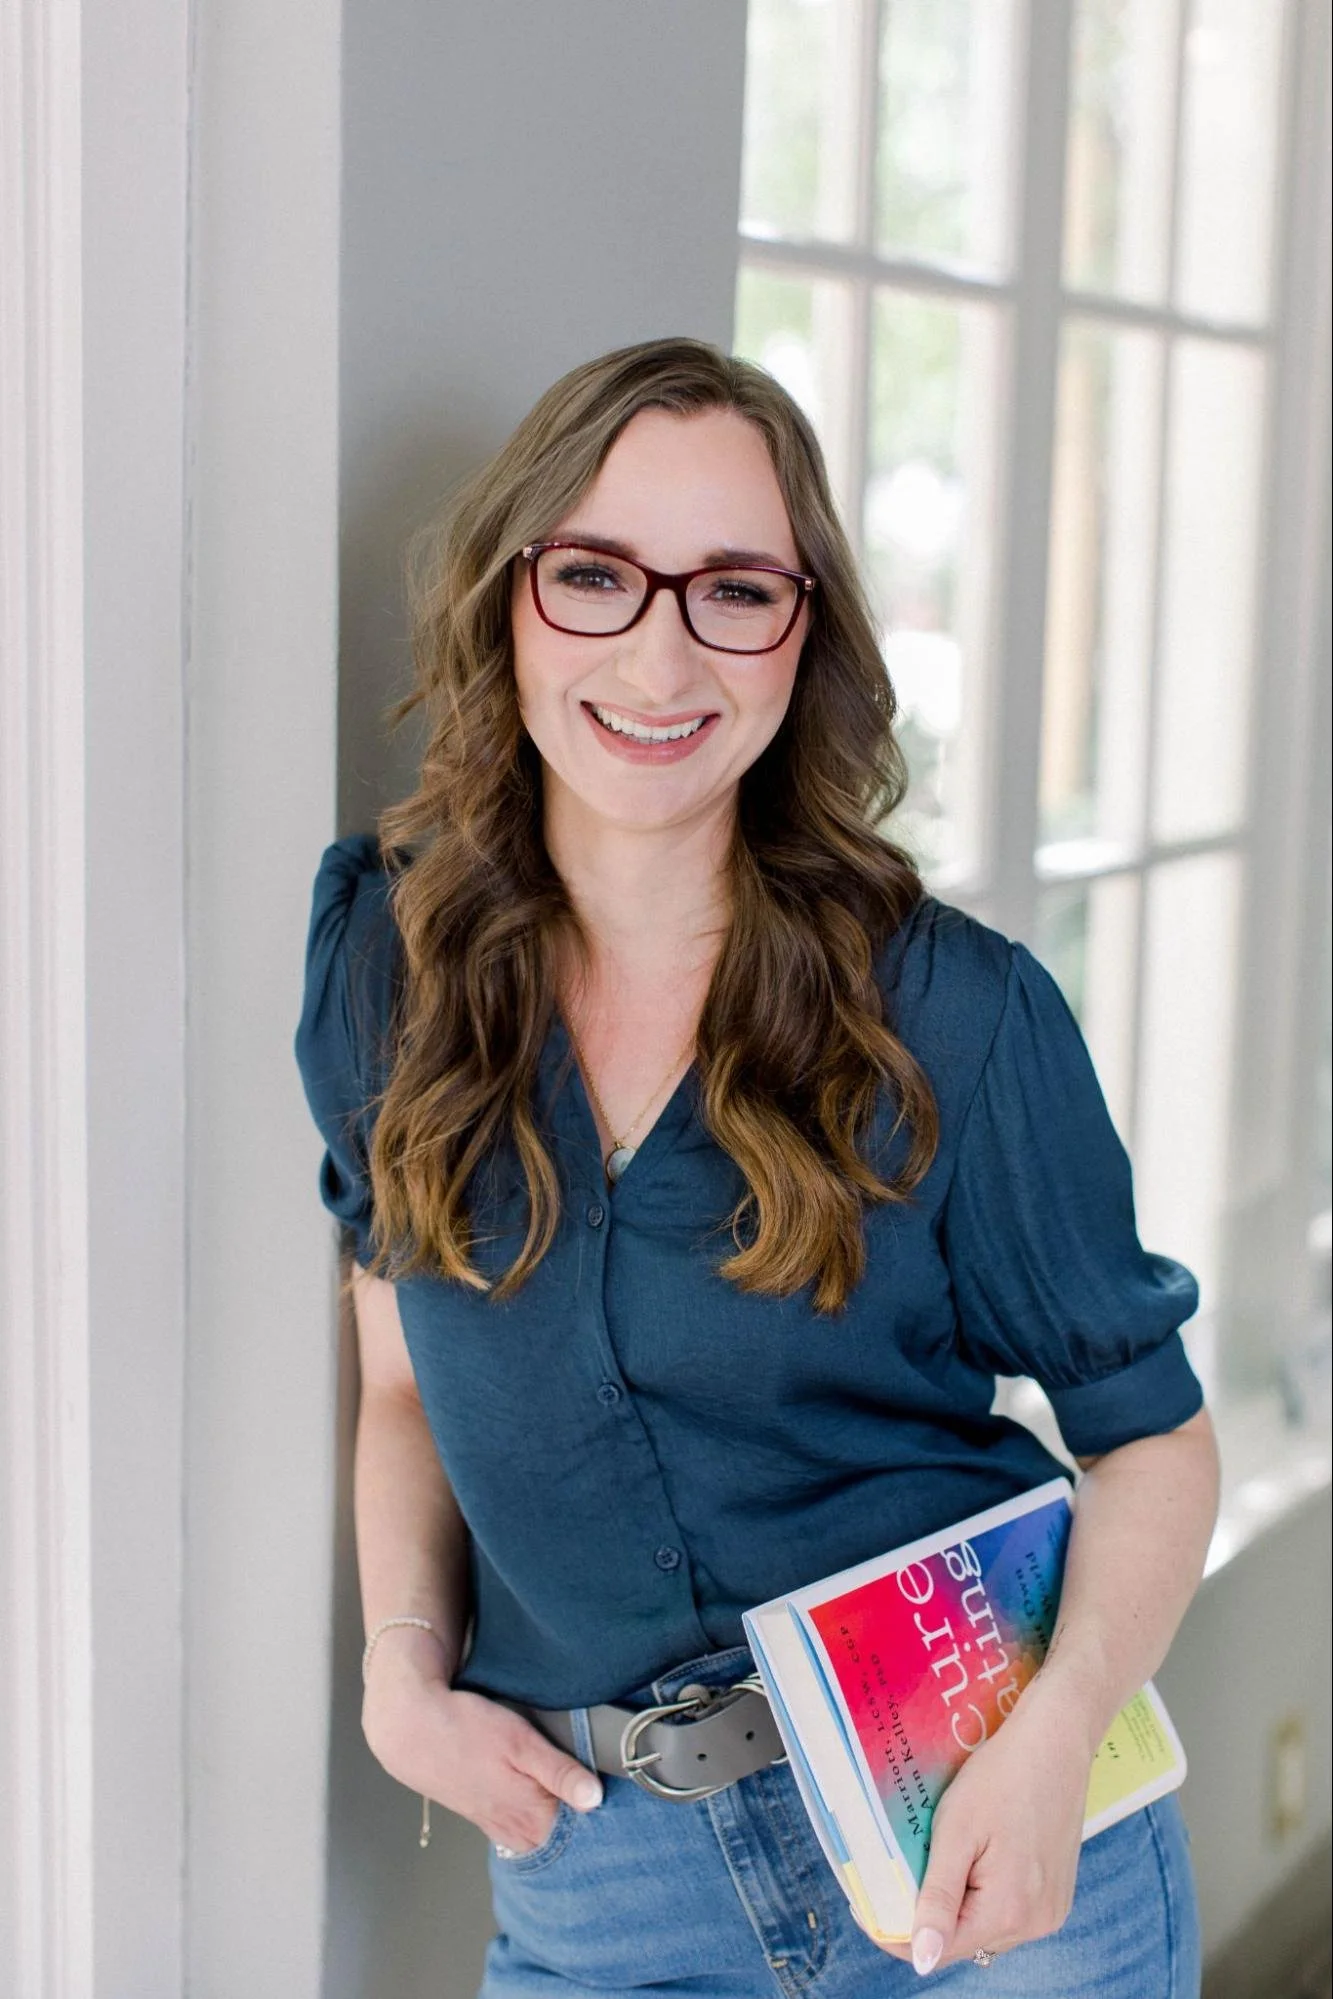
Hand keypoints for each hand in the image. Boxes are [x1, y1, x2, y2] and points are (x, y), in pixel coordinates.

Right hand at [361, 1626, 602, 1853]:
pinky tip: (545, 1801)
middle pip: (561, 1840)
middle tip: (609, 1806)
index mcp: (529, 1813)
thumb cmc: (467, 1728)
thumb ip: (559, 1772)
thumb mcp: (520, 1741)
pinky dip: (537, 1819)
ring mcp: (497, 1824)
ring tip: (582, 1801)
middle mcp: (514, 1828)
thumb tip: (595, 1800)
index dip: (603, 1824)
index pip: (579, 1836)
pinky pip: (519, 1828)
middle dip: (585, 1828)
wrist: (412, 1728)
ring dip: (560, 1823)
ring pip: (540, 1835)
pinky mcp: (484, 1814)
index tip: (622, 1809)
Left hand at [854, 1675, 1095, 1974]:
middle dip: (928, 1914)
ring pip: (985, 1926)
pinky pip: (1009, 1910)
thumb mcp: (957, 1833)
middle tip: (901, 1870)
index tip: (867, 1907)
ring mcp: (1051, 1911)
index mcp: (1009, 1913)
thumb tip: (921, 1961)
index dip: (898, 1933)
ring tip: (940, 1857)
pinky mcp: (1057, 1895)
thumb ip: (938, 1900)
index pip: (939, 1950)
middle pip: (963, 1939)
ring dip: (957, 1904)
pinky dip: (984, 1894)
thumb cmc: (1002, 1777)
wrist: (1055, 1742)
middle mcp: (1036, 1924)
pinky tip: (975, 1857)